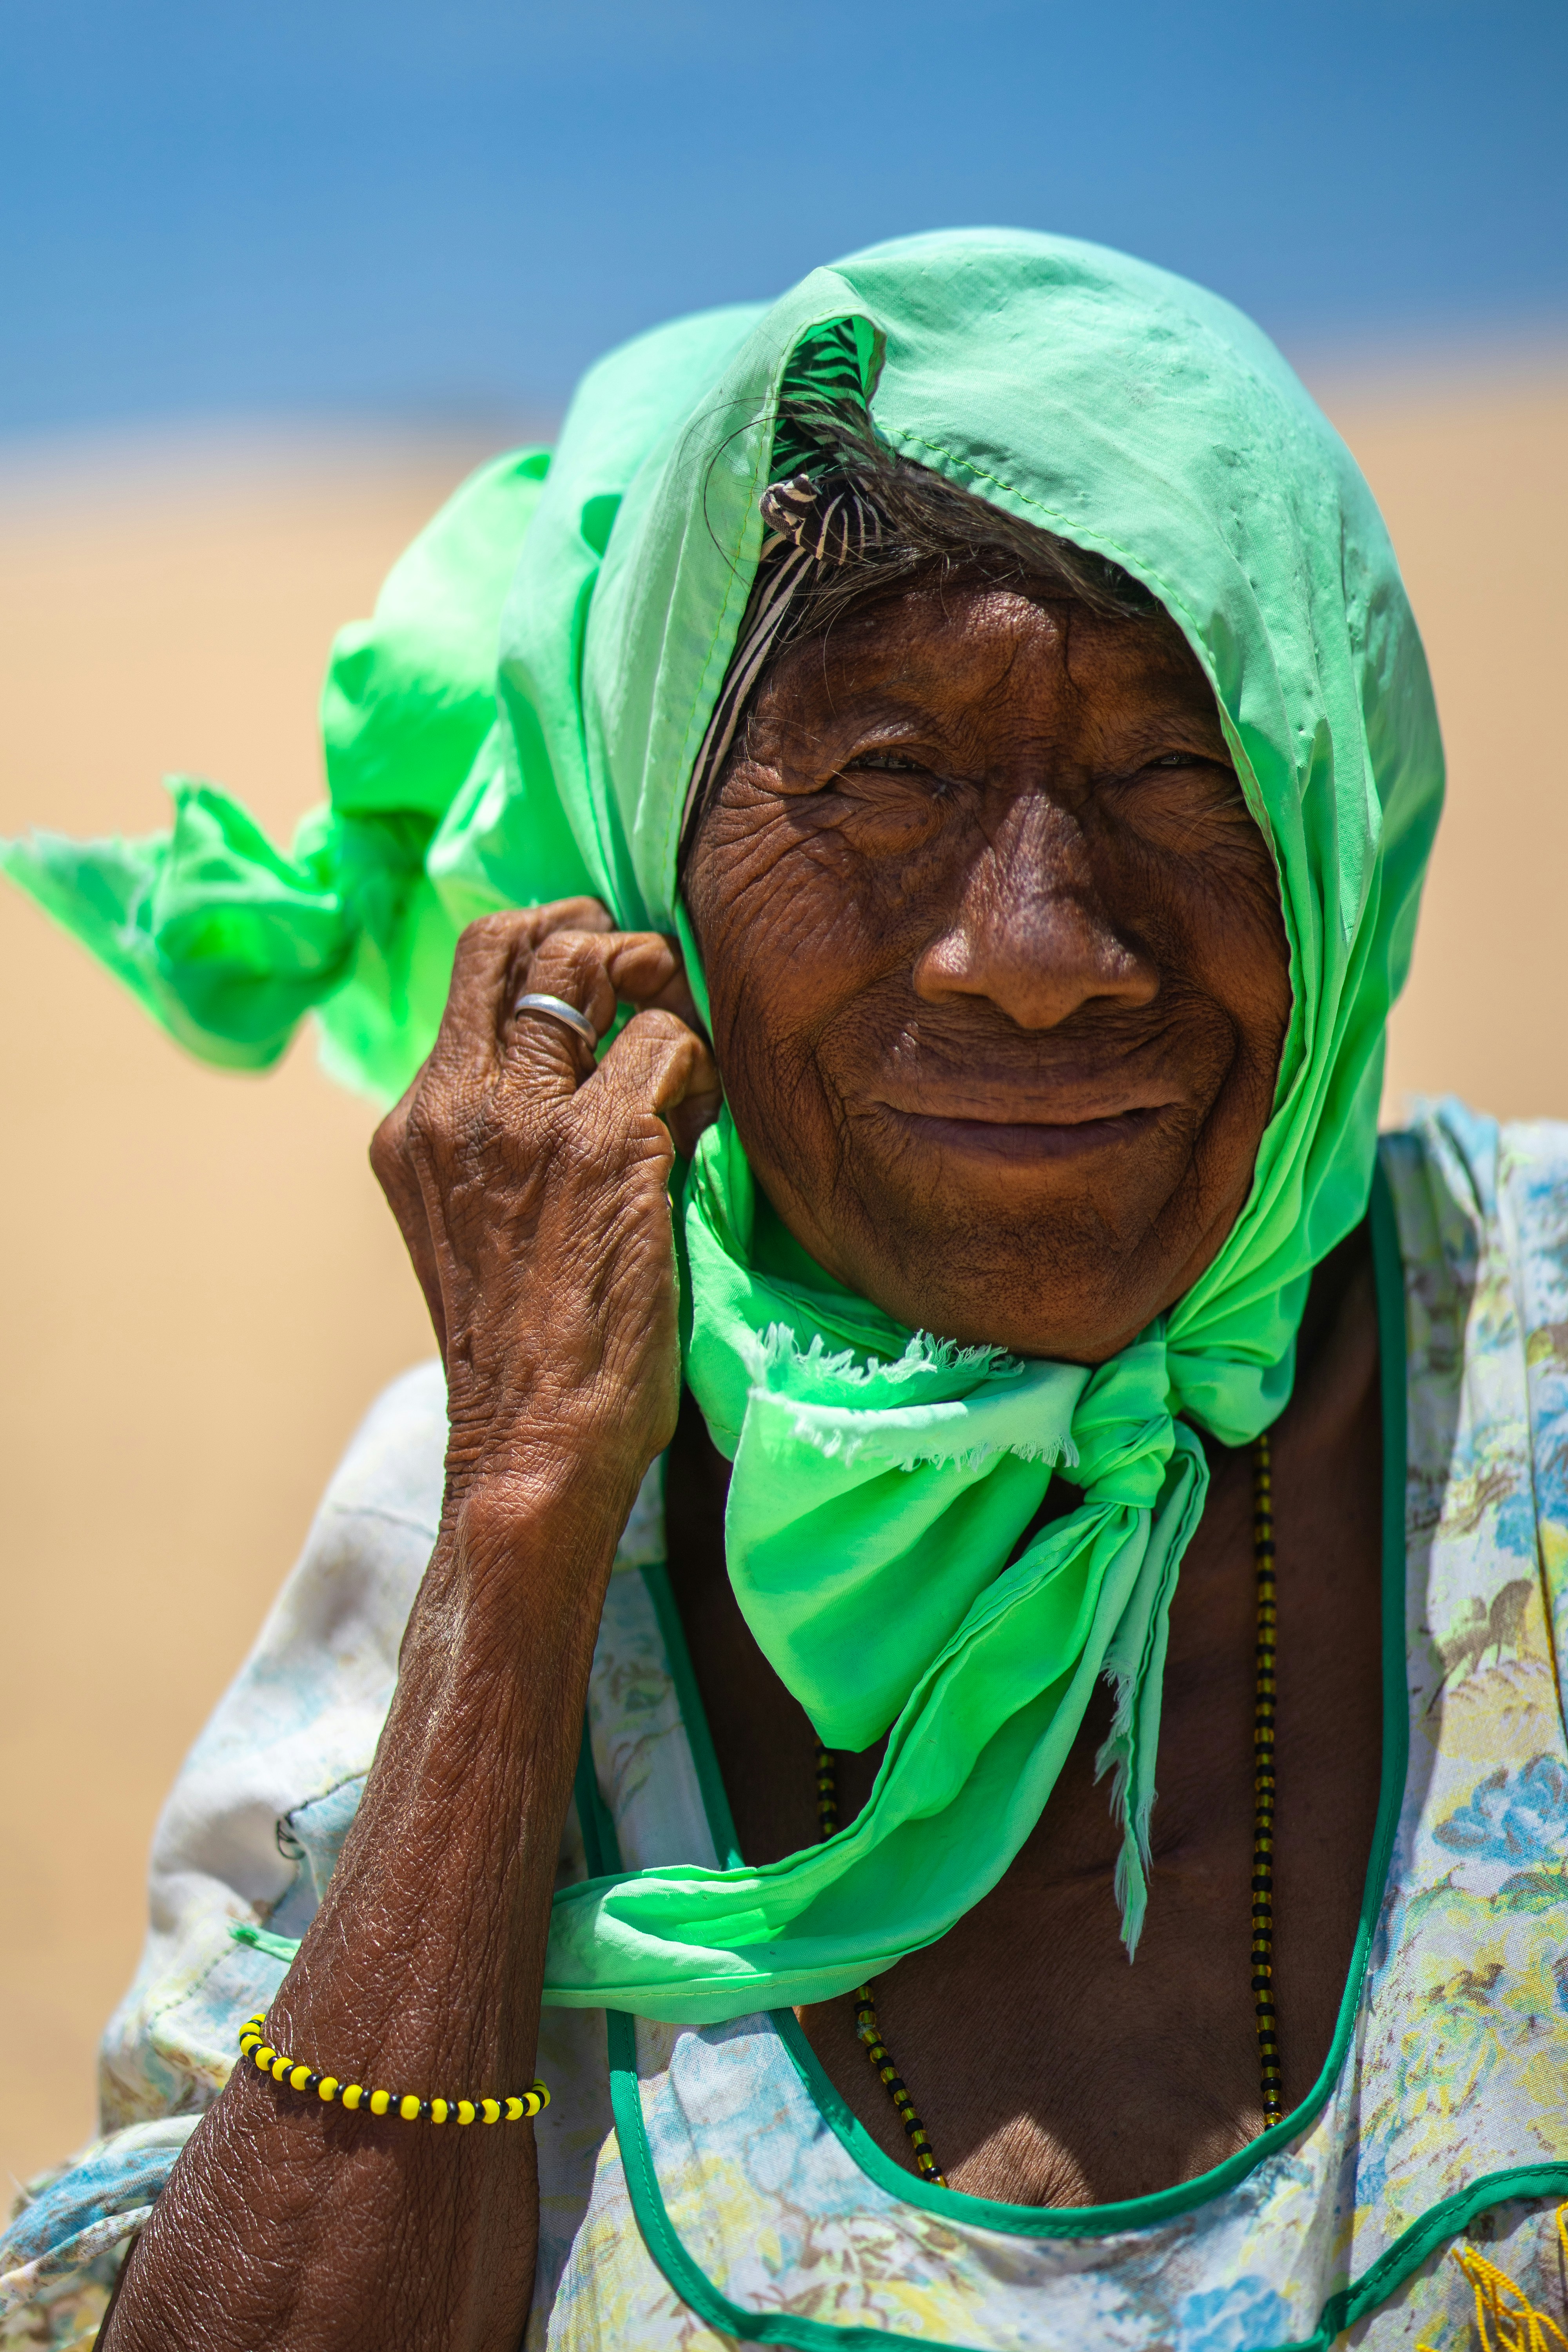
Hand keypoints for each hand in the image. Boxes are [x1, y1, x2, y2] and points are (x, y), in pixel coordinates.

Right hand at [371, 900, 721, 1502]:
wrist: (533, 1444)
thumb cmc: (526, 1352)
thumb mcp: (478, 1219)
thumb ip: (510, 1132)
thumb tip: (598, 1049)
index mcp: (414, 1124)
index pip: (472, 968)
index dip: (543, 945)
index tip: (596, 979)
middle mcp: (456, 1104)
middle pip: (518, 939)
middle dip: (593, 934)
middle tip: (645, 976)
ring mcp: (527, 1119)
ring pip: (597, 970)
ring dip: (658, 992)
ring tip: (682, 1062)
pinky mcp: (605, 1145)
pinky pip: (671, 1046)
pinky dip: (699, 1073)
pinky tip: (698, 1131)